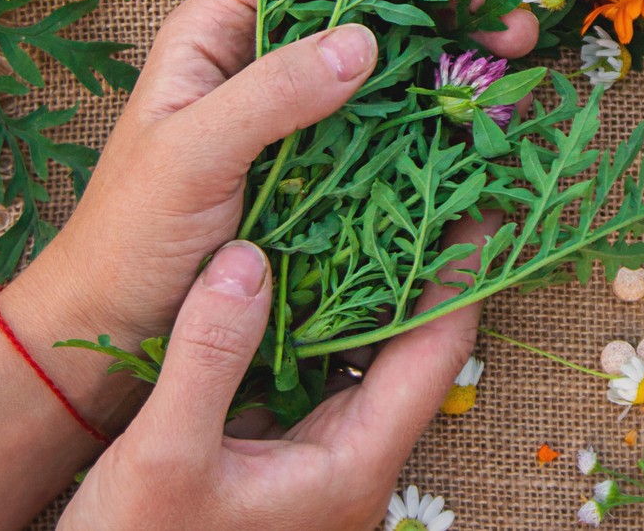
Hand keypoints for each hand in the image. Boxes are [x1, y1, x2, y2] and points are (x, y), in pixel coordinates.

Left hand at [3, 0, 535, 411]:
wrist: (111, 327)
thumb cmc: (128, 237)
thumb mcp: (190, 157)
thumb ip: (268, 95)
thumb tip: (362, 40)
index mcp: (214, 33)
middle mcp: (259, 58)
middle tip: (505, 11)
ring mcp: (295, 110)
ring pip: (384, 53)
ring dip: (450, 45)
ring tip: (513, 52)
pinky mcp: (321, 162)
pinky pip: (387, 118)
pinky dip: (438, 106)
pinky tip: (480, 111)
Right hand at [55, 223, 489, 530]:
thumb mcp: (163, 455)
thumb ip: (210, 355)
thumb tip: (249, 257)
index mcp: (353, 465)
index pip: (438, 354)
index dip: (463, 276)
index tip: (481, 203)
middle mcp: (352, 459)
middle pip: (411, 348)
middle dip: (422, 265)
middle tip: (426, 178)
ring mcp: (318, 457)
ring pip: (363, 355)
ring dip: (366, 284)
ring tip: (370, 199)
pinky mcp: (279, 452)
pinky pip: (315, 367)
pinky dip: (314, 313)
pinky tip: (294, 262)